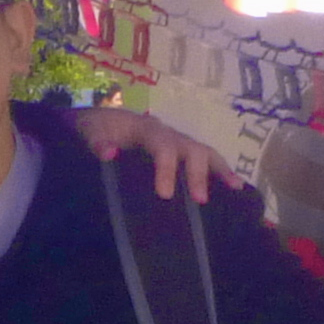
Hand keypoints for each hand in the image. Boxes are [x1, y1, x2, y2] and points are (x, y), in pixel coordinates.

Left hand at [67, 104, 232, 199]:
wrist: (97, 123)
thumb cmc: (94, 130)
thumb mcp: (88, 132)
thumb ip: (96, 141)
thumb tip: (109, 153)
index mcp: (146, 130)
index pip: (162, 146)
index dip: (167, 168)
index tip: (165, 194)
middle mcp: (168, 134)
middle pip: (190, 148)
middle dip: (197, 173)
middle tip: (200, 200)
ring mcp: (176, 144)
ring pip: (203, 153)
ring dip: (219, 170)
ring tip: (235, 188)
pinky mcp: (179, 155)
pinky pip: (203, 161)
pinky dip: (219, 171)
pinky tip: (235, 187)